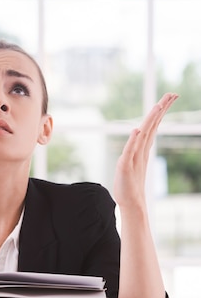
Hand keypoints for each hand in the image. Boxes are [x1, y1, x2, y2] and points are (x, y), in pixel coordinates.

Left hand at [113, 93, 177, 209]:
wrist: (130, 203)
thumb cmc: (129, 184)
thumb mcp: (130, 162)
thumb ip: (135, 148)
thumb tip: (139, 133)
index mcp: (142, 148)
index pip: (152, 125)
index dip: (160, 111)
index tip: (170, 97)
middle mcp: (140, 150)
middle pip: (152, 126)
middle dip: (161, 109)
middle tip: (172, 94)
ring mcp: (134, 157)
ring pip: (144, 135)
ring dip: (151, 120)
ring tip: (159, 106)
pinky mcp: (126, 166)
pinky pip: (130, 151)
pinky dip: (133, 141)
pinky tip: (137, 131)